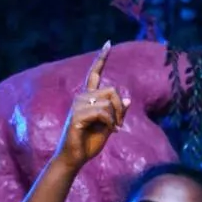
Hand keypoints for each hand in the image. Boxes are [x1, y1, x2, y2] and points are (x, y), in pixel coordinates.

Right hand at [52, 41, 129, 168]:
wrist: (75, 158)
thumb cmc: (89, 143)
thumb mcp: (109, 126)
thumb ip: (117, 112)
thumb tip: (127, 99)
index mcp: (88, 97)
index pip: (95, 73)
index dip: (101, 58)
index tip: (108, 43)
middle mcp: (81, 97)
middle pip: (111, 90)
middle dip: (120, 108)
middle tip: (120, 125)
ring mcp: (78, 105)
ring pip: (108, 102)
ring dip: (116, 118)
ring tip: (113, 130)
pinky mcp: (77, 116)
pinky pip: (102, 112)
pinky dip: (110, 123)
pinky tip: (110, 132)